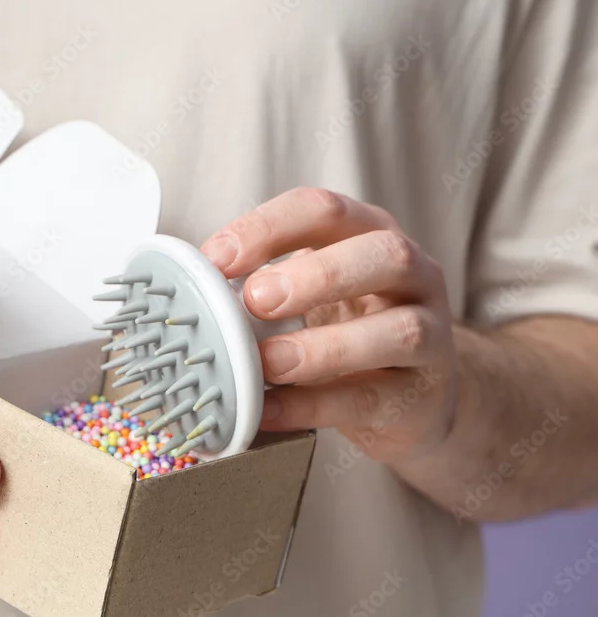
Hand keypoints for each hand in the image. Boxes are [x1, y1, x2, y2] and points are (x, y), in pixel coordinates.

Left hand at [200, 187, 456, 464]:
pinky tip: (270, 408)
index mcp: (369, 233)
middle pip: (383, 255)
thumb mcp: (312, 290)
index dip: (267, 228)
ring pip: (398, 331)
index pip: (323, 211)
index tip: (216, 258)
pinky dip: (314, 405)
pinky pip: (370, 398)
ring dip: (324, 347)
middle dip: (316, 275)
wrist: (412, 397)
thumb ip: (263, 280)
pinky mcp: (422, 396)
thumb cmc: (348, 328)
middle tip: (255, 300)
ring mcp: (430, 334)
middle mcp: (412, 275)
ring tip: (269, 361)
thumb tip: (190, 288)